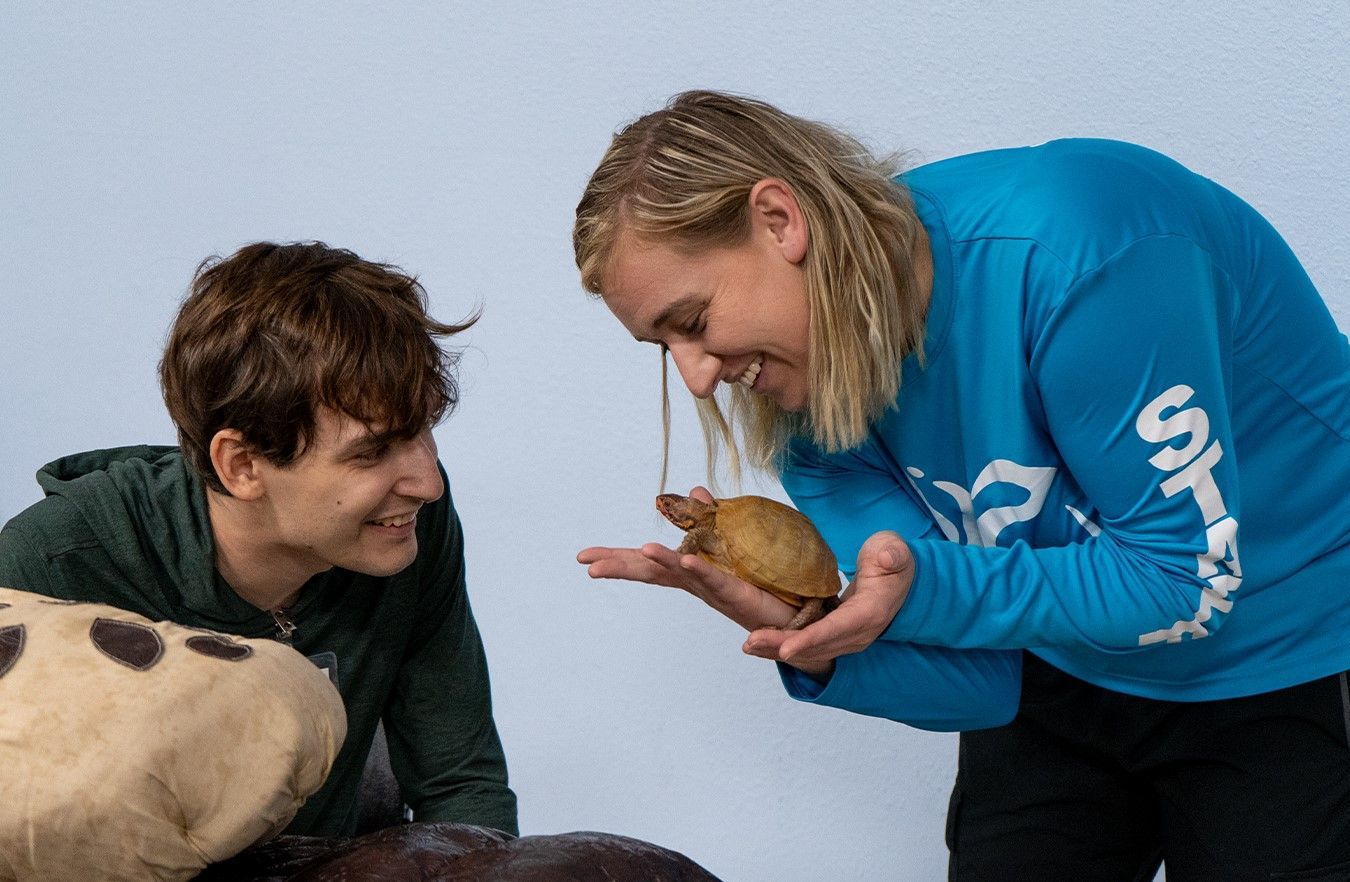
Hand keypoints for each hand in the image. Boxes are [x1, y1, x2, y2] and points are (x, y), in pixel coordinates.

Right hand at [577, 486, 800, 634]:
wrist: (801, 614)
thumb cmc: (764, 582)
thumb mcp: (735, 542)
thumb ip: (713, 520)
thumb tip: (695, 491)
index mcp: (693, 569)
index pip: (650, 562)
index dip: (618, 558)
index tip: (584, 557)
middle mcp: (697, 581)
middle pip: (653, 571)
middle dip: (622, 565)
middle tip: (590, 563)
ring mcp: (715, 587)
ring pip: (681, 574)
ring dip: (662, 563)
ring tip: (642, 550)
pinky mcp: (738, 592)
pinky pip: (716, 578)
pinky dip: (699, 569)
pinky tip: (687, 559)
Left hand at [742, 530, 913, 671]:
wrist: (901, 578)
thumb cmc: (892, 560)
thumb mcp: (894, 551)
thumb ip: (892, 554)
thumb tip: (887, 557)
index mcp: (869, 613)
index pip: (836, 629)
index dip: (810, 639)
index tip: (785, 648)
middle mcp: (858, 633)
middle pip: (817, 645)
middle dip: (782, 646)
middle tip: (750, 643)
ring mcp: (848, 638)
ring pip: (811, 650)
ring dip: (779, 649)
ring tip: (749, 646)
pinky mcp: (837, 636)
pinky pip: (810, 645)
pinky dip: (786, 646)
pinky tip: (762, 645)